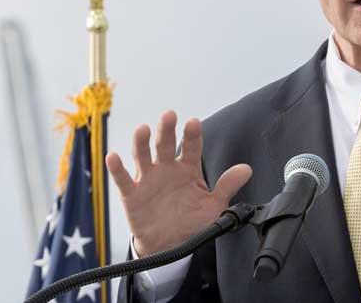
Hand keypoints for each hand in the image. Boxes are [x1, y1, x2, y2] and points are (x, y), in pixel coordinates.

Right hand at [106, 110, 251, 256]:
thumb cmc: (191, 221)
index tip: (194, 123)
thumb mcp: (213, 206)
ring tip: (143, 129)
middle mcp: (167, 169)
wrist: (169, 245)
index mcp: (188, 169)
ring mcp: (148, 179)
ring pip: (143, 156)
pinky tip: (114, 157)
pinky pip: (124, 179)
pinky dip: (117, 168)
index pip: (190, 148)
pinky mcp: (132, 194)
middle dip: (167, 130)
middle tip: (169, 115)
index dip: (192, 135)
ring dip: (141, 142)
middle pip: (165, 145)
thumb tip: (247, 169)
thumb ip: (226, 186)